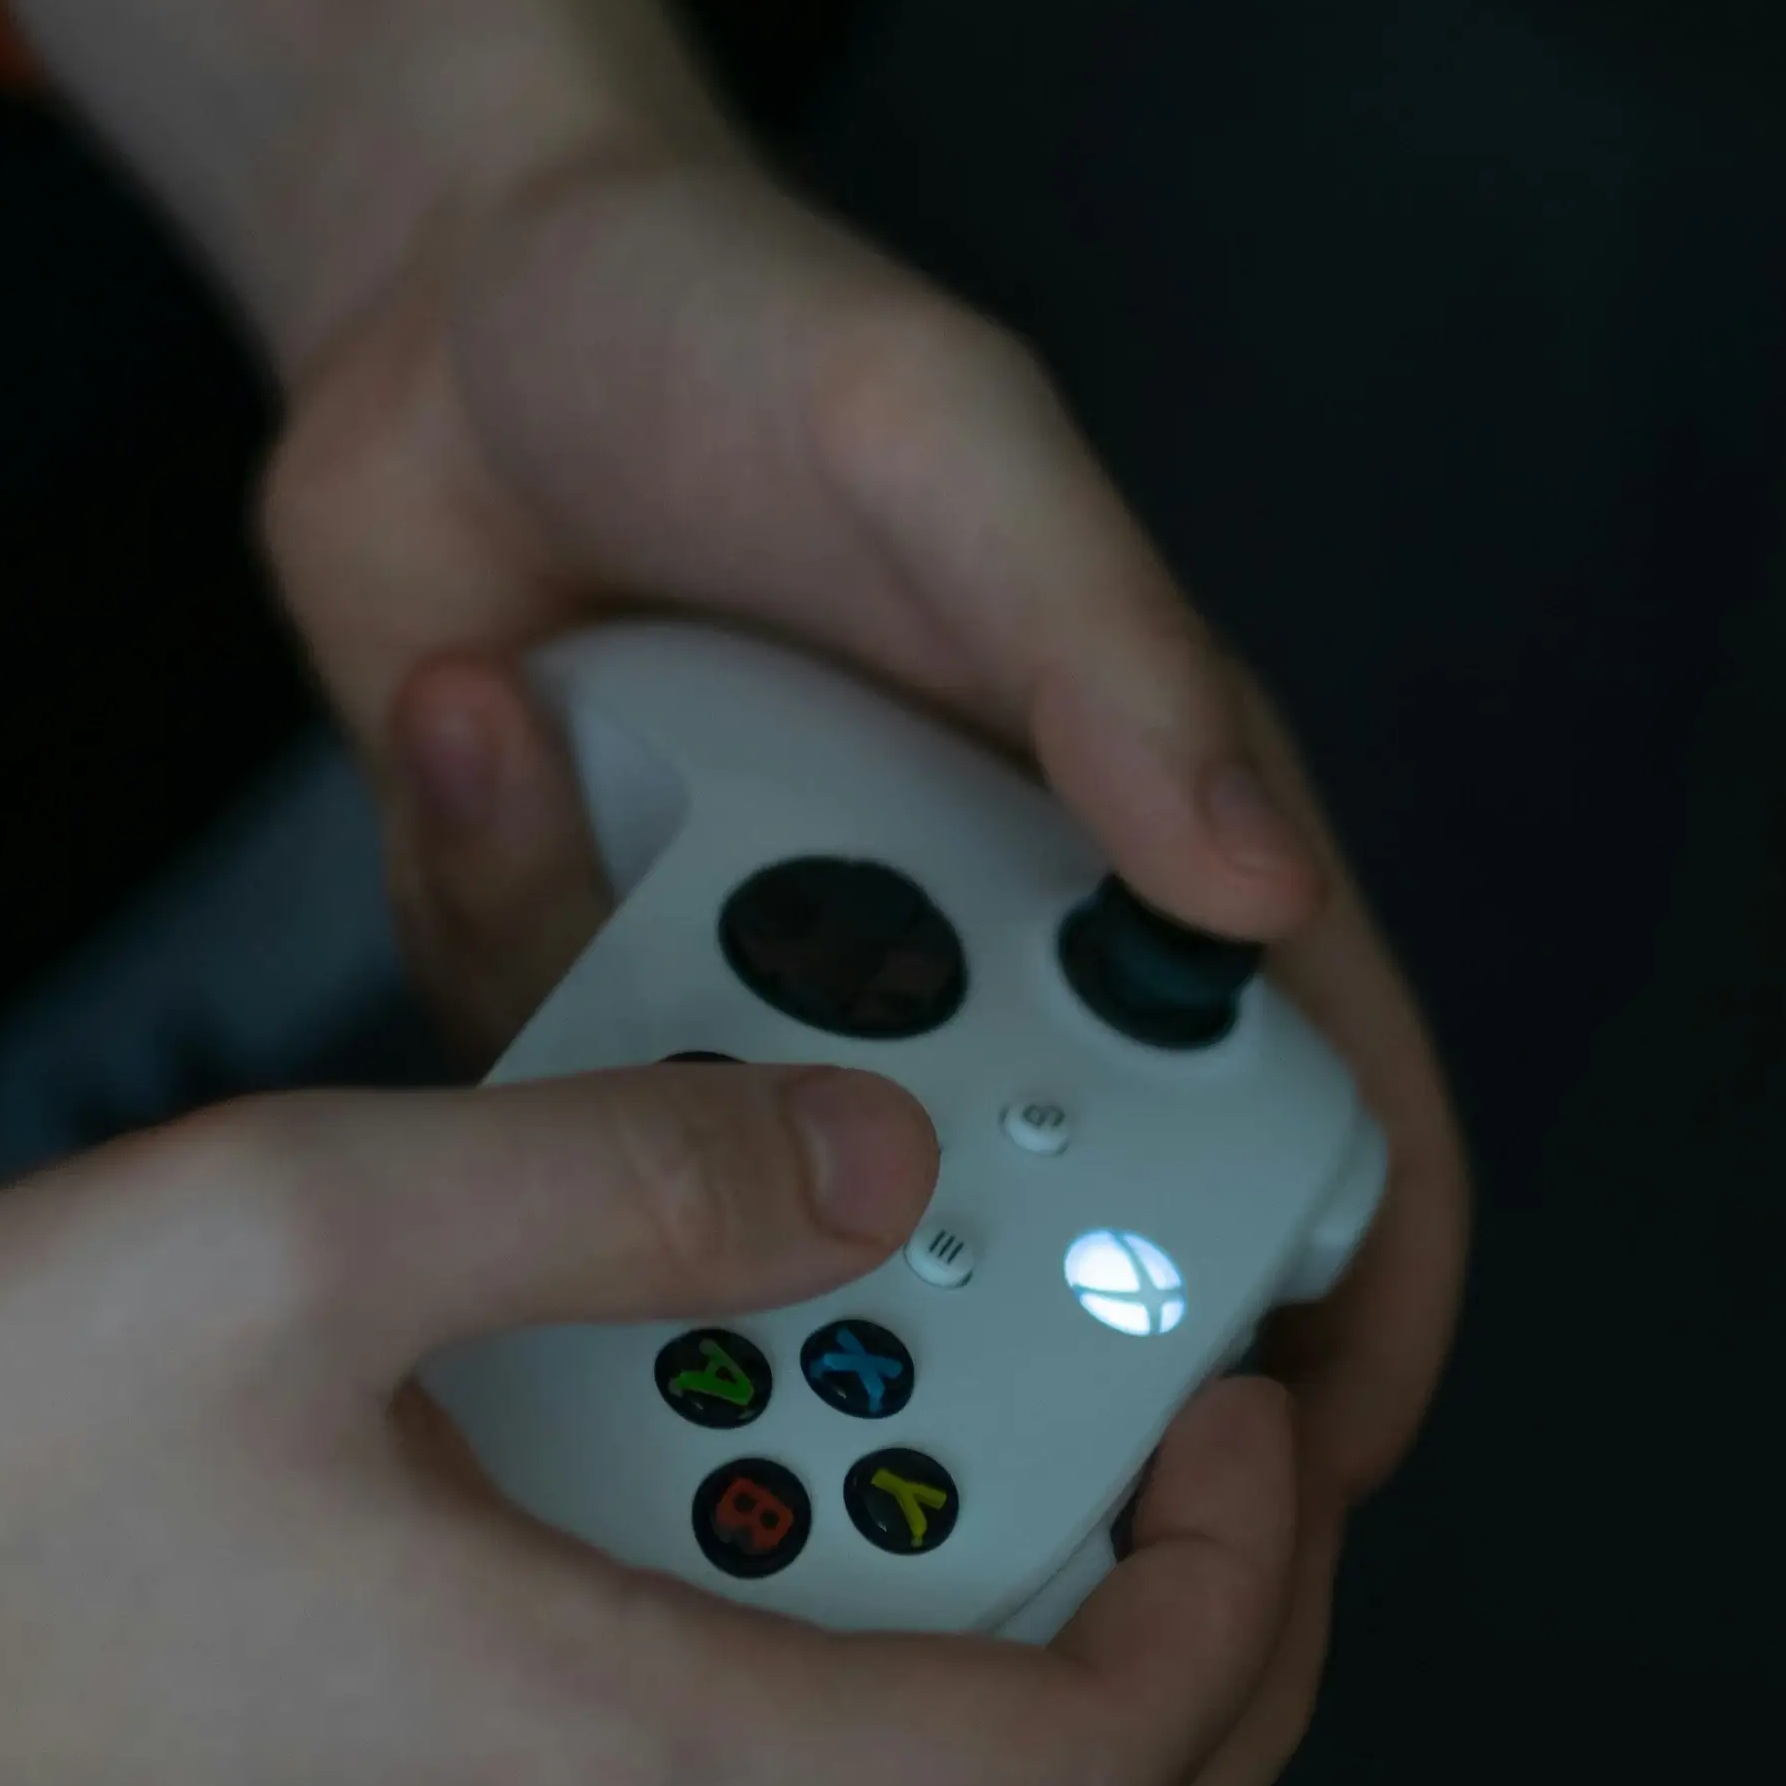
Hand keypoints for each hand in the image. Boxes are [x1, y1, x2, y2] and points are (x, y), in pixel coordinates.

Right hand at [0, 1064, 1306, 1785]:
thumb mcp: (290, 1223)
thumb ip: (625, 1171)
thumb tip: (866, 1171)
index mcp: (614, 1781)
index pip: (1094, 1774)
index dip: (1235, 1602)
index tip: (1236, 1426)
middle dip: (1187, 1701)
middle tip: (1197, 1503)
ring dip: (947, 1703)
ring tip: (897, 1461)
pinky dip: (754, 1745)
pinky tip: (636, 1551)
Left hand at [261, 139, 1468, 1785]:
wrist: (433, 304)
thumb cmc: (734, 325)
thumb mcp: (943, 441)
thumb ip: (1103, 647)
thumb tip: (1261, 887)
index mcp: (1137, 837)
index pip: (1318, 1113)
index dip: (1351, 1315)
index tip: (1302, 1482)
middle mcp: (976, 952)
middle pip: (1048, 1236)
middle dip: (969, 1307)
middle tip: (862, 1298)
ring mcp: (778, 992)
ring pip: (776, 1206)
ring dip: (681, 1109)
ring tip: (602, 868)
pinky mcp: (595, 1004)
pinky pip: (567, 1106)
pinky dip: (515, 955)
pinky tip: (484, 732)